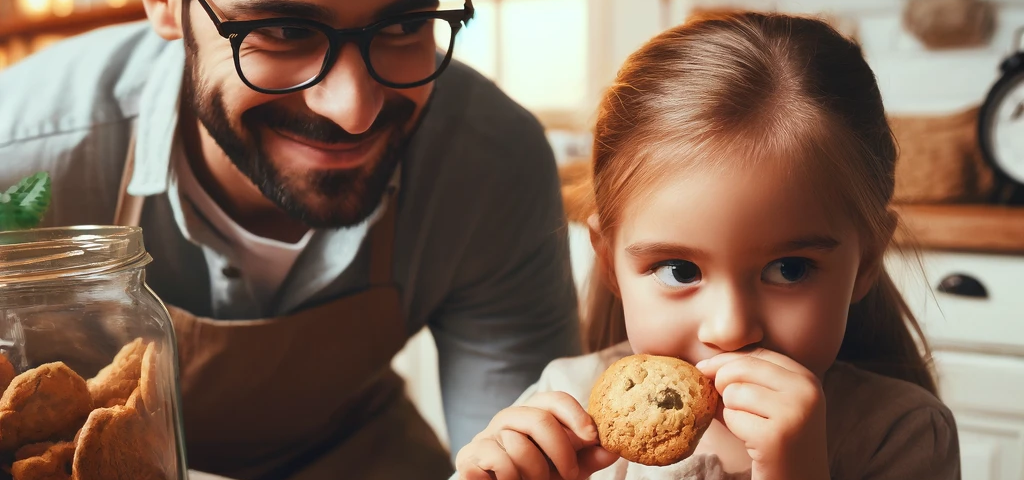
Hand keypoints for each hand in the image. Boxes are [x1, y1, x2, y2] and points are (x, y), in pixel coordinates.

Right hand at [454, 391, 619, 479]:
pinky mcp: (469, 455)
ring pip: (518, 444)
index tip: (593, 437)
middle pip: (539, 418)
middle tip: (570, 475)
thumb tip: (613, 448)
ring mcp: (487, 435)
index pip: (555, 399)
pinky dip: (511, 478)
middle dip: (561, 450)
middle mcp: (509, 418)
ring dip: (535, 472)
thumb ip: (589, 458)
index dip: (576, 414)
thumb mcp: (569, 470)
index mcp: (534, 414)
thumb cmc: (537, 478)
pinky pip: (497, 459)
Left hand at [696, 349, 829, 479]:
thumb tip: (702, 365)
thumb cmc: (777, 443)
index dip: (725, 361)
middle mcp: (806, 390)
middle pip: (741, 367)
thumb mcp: (771, 404)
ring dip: (731, 412)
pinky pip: (732, 418)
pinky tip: (753, 442)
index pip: (756, 353)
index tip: (705, 370)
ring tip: (751, 428)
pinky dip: (735, 430)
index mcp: (806, 378)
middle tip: (730, 407)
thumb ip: (746, 379)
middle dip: (722, 384)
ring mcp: (794, 412)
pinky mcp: (776, 436)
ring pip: (734, 392)